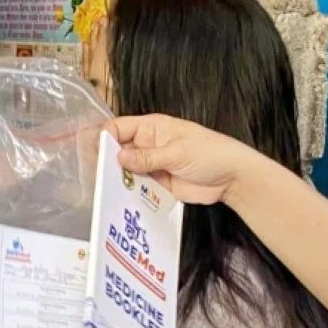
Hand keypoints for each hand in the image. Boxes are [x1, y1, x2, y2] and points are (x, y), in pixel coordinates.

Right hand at [109, 114, 256, 206]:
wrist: (233, 178)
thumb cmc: (211, 153)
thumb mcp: (177, 152)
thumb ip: (147, 157)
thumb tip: (119, 157)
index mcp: (153, 128)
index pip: (120, 127)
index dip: (105, 137)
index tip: (94, 152)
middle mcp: (149, 145)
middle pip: (119, 151)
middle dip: (108, 162)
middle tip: (97, 176)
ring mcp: (153, 165)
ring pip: (127, 172)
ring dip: (118, 180)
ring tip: (106, 190)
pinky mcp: (158, 185)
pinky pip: (139, 188)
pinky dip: (131, 194)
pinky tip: (123, 200)